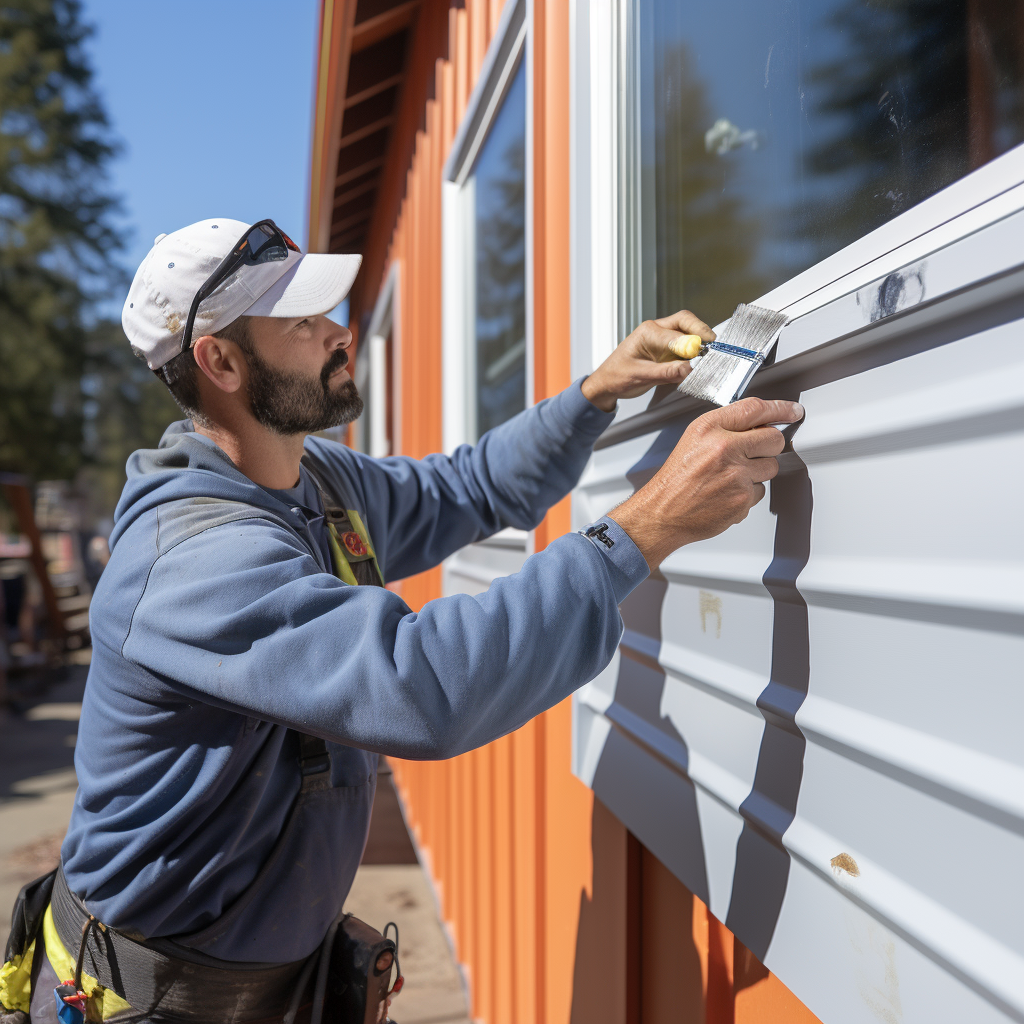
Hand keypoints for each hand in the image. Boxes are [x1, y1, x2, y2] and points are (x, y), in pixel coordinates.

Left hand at [581, 310, 715, 411]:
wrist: (606, 384)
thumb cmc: (617, 376)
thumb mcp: (641, 376)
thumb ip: (666, 372)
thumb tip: (689, 369)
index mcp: (648, 332)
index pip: (677, 331)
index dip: (693, 343)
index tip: (703, 356)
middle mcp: (656, 331)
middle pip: (686, 322)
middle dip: (702, 332)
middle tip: (714, 348)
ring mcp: (663, 339)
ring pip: (689, 332)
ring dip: (700, 343)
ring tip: (708, 357)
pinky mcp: (667, 349)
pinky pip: (686, 346)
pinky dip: (694, 353)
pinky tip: (697, 363)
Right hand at [608, 398, 803, 569]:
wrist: (663, 512)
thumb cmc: (676, 478)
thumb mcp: (694, 440)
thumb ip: (725, 428)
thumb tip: (759, 425)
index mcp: (709, 428)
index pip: (755, 409)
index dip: (780, 408)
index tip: (793, 411)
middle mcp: (723, 448)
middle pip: (774, 438)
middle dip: (770, 445)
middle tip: (755, 452)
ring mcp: (735, 474)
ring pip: (771, 466)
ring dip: (758, 472)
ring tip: (731, 476)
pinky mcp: (742, 498)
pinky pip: (760, 491)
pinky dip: (748, 494)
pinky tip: (727, 493)